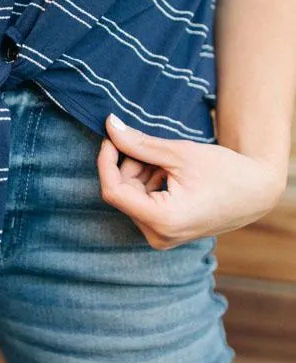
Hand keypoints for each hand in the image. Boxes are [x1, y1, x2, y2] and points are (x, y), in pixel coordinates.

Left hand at [97, 112, 286, 249]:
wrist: (256, 192)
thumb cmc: (224, 171)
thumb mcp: (179, 153)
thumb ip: (140, 143)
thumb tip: (109, 125)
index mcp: (163, 220)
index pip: (114, 191)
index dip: (106, 162)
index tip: (111, 138)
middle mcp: (159, 236)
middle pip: (123, 194)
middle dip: (129, 166)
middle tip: (151, 147)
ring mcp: (161, 237)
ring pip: (131, 198)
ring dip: (140, 175)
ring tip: (169, 164)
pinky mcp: (165, 233)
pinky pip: (142, 205)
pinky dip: (148, 185)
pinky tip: (170, 175)